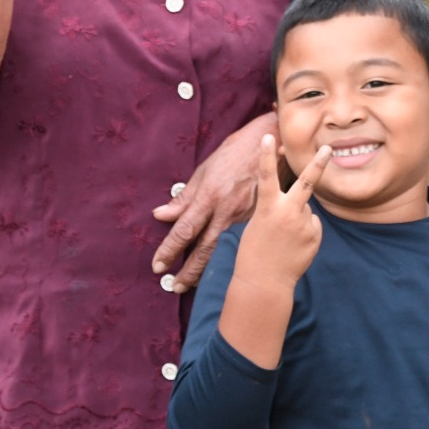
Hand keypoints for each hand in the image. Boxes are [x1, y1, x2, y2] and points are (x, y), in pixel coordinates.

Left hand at [151, 112, 275, 290]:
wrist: (271, 142)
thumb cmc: (234, 153)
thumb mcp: (204, 170)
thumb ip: (184, 197)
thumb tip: (160, 215)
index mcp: (209, 196)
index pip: (184, 230)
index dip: (169, 250)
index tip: (158, 265)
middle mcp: (226, 210)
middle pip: (204, 248)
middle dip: (188, 270)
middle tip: (174, 286)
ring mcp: (245, 216)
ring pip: (223, 249)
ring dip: (207, 269)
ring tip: (194, 284)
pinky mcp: (259, 218)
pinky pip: (239, 241)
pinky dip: (228, 256)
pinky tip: (223, 267)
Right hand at [232, 136, 331, 289]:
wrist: (264, 283)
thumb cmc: (254, 252)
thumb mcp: (257, 225)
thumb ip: (278, 209)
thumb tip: (303, 205)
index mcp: (267, 208)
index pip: (266, 176)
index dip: (266, 155)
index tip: (268, 137)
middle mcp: (288, 213)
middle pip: (307, 182)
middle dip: (319, 163)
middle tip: (329, 148)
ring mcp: (304, 225)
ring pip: (306, 210)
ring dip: (298, 218)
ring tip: (284, 239)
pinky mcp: (315, 237)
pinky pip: (312, 226)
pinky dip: (305, 232)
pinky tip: (293, 246)